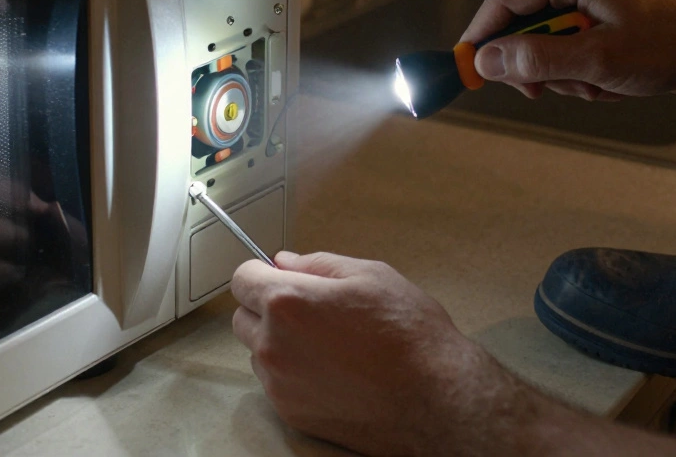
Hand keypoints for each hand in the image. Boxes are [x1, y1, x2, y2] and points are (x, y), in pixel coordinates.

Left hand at [230, 252, 502, 455]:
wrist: (433, 398)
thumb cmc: (408, 333)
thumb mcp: (370, 275)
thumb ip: (318, 264)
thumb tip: (285, 262)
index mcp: (288, 302)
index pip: (242, 278)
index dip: (261, 273)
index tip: (277, 275)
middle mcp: (273, 344)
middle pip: (243, 317)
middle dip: (266, 308)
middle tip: (311, 309)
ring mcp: (280, 383)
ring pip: (259, 352)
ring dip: (279, 343)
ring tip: (329, 344)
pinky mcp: (291, 412)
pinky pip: (276, 383)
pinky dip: (293, 374)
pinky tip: (333, 370)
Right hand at [459, 0, 675, 100]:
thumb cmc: (672, 46)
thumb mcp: (597, 61)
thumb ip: (537, 60)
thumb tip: (486, 61)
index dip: (481, 36)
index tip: (468, 70)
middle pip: (523, 20)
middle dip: (536, 63)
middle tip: (548, 91)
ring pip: (546, 36)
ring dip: (564, 70)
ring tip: (598, 84)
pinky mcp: (603, 5)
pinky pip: (570, 38)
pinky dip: (581, 65)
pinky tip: (609, 78)